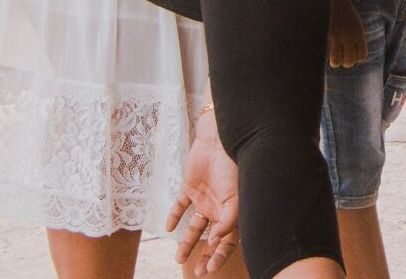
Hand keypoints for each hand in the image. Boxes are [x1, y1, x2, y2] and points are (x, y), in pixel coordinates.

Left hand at [167, 107, 239, 275]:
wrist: (219, 139)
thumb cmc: (233, 165)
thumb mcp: (236, 194)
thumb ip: (229, 218)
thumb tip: (216, 240)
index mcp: (234, 210)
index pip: (228, 240)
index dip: (220, 256)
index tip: (209, 269)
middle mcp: (220, 208)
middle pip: (212, 238)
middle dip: (206, 255)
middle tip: (197, 271)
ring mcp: (205, 198)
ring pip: (195, 227)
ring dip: (188, 243)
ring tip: (179, 259)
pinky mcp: (190, 188)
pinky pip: (180, 206)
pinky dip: (174, 217)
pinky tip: (169, 230)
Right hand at [327, 0, 366, 68]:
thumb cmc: (342, 9)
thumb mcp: (355, 22)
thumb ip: (356, 36)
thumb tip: (355, 55)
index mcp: (359, 33)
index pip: (362, 56)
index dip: (355, 58)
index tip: (350, 54)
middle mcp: (350, 37)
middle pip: (350, 62)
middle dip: (345, 61)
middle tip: (340, 55)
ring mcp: (338, 37)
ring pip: (338, 62)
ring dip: (335, 62)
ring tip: (332, 57)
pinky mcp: (326, 36)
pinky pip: (327, 55)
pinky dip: (327, 57)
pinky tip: (325, 52)